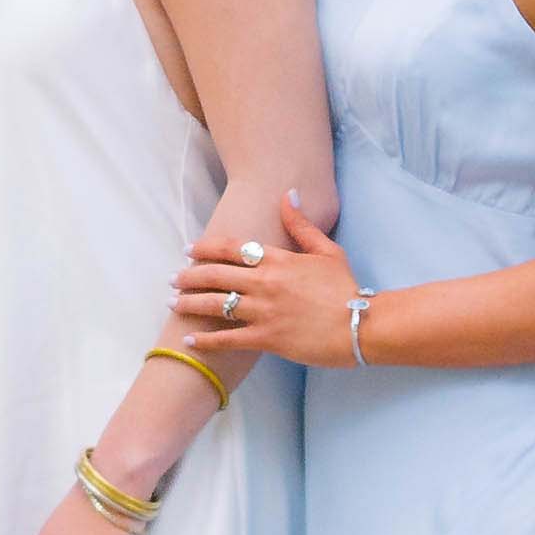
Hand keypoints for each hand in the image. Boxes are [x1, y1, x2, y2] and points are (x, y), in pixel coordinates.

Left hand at [171, 195, 361, 367]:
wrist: (362, 326)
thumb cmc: (346, 288)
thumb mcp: (327, 250)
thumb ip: (302, 225)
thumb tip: (288, 195)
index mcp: (278, 260)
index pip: (233, 248)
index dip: (206, 248)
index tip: (189, 250)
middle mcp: (265, 283)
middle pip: (216, 275)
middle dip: (189, 276)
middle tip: (173, 278)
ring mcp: (264, 312)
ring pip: (216, 305)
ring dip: (190, 303)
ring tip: (173, 304)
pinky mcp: (267, 338)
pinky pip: (228, 338)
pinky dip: (206, 339)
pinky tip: (190, 339)